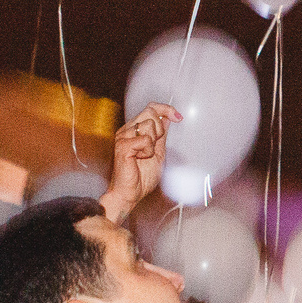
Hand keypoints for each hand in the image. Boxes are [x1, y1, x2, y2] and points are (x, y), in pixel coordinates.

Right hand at [100, 103, 177, 222]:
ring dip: (153, 143)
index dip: (166, 109)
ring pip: (148, 124)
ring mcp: (123, 136)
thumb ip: (161, 135)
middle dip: (159, 129)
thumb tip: (168, 118)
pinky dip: (148, 151)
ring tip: (144, 155)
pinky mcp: (123, 145)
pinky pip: (145, 139)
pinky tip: (140, 159)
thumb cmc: (141, 177)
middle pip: (150, 112)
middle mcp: (127, 130)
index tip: (178, 117)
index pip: (150, 108)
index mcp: (134, 130)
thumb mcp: (158, 152)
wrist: (130, 194)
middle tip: (154, 146)